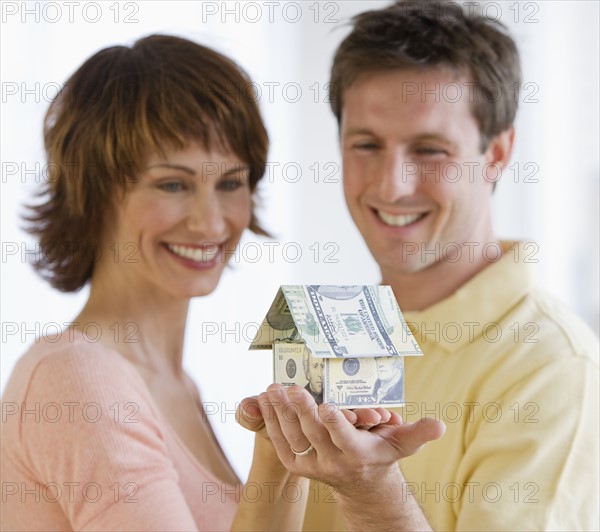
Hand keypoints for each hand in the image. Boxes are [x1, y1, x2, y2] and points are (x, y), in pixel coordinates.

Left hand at [242, 384, 444, 495]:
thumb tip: (441, 426)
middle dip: (302, 411)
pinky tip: (265, 401)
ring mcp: (312, 464)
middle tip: (293, 387)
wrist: (361, 482)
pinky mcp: (297, 463)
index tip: (326, 405)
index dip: (335, 423)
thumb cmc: (382, 453)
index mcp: (358, 453)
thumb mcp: (403, 443)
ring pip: (292, 437)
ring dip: (281, 413)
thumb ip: (419, 433)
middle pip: (314, 435)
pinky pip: (280, 442)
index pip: (345, 439)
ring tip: (273, 389)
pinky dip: (271, 422)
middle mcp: (333, 461)